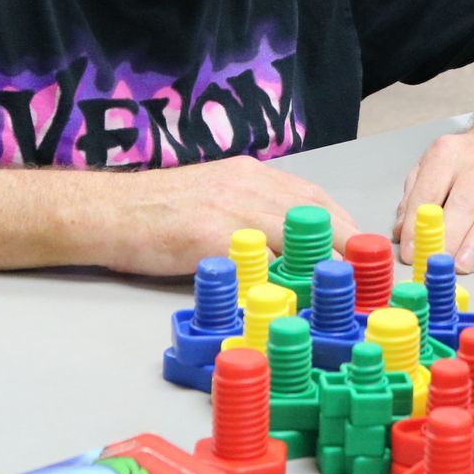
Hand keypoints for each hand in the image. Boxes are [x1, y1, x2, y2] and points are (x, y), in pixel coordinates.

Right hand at [105, 155, 357, 276]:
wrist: (105, 211)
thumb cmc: (156, 211)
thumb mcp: (213, 199)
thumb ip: (250, 216)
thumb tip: (287, 249)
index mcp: (249, 175)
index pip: (312, 196)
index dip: (343, 224)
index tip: (363, 249)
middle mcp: (245, 184)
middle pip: (312, 212)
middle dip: (345, 242)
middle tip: (368, 272)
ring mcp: (228, 207)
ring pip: (291, 232)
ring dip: (321, 261)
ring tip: (345, 288)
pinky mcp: (208, 234)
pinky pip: (254, 259)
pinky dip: (278, 279)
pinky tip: (294, 298)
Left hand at [393, 126, 473, 274]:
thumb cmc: (469, 158)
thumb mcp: (436, 165)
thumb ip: (415, 195)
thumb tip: (401, 232)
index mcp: (449, 154)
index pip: (428, 194)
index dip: (418, 226)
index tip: (412, 253)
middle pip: (462, 205)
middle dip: (447, 239)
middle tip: (437, 264)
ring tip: (462, 266)